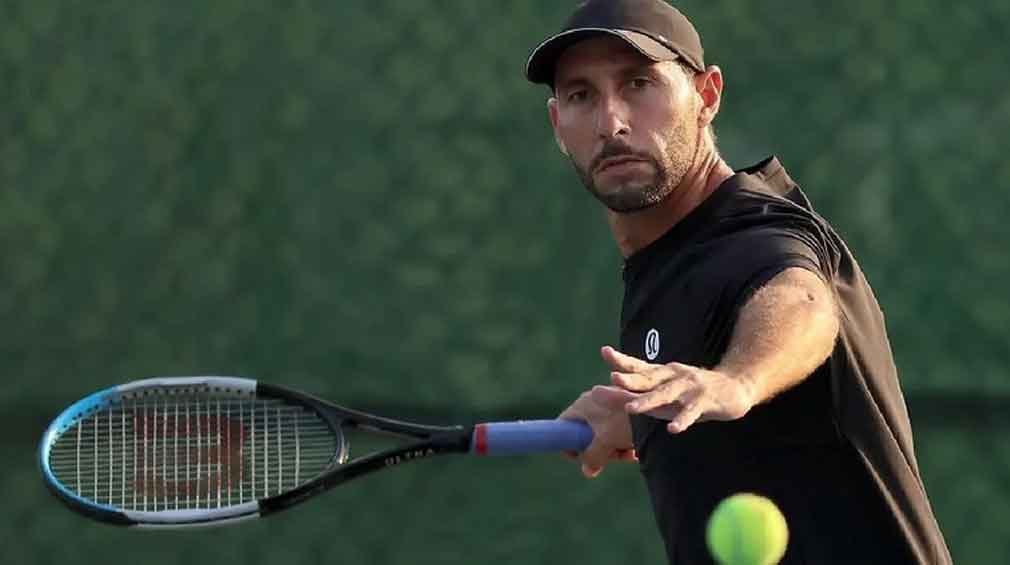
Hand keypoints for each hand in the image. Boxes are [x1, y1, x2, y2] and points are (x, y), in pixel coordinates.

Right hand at [558, 385, 638, 478]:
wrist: (658, 408)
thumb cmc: (626, 422)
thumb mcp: (604, 443)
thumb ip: (591, 458)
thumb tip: (587, 471)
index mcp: (583, 404)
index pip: (564, 425)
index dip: (567, 444)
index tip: (577, 458)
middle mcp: (594, 400)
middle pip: (586, 432)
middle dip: (598, 451)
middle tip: (609, 460)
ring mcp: (611, 402)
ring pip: (604, 433)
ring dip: (614, 449)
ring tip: (629, 454)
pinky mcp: (625, 407)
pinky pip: (618, 427)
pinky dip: (624, 440)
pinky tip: (636, 449)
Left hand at [602, 346, 755, 433]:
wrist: (736, 387)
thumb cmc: (694, 392)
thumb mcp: (666, 393)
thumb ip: (641, 394)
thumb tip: (609, 394)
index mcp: (664, 373)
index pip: (640, 366)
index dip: (622, 360)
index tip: (605, 351)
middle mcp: (674, 376)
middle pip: (649, 378)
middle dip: (630, 379)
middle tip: (613, 379)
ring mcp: (690, 387)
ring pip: (667, 394)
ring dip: (648, 401)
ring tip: (630, 409)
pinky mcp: (706, 400)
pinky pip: (692, 412)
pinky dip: (682, 420)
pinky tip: (673, 429)